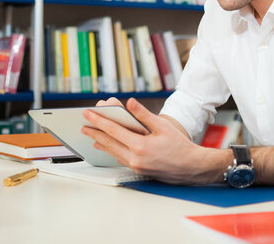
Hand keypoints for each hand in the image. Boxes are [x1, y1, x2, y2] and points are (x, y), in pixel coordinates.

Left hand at [82, 98, 227, 183]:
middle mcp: (135, 158)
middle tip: (83, 124)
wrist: (190, 167)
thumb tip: (130, 103)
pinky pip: (119, 158)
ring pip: (112, 152)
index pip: (113, 130)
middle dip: (94, 132)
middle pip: (108, 142)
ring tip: (91, 134)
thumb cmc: (179, 145)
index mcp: (140, 146)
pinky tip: (106, 146)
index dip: (99, 120)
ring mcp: (135, 166)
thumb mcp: (162, 126)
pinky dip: (110, 150)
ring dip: (100, 142)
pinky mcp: (138, 170)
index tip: (88, 113)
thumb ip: (143, 115)